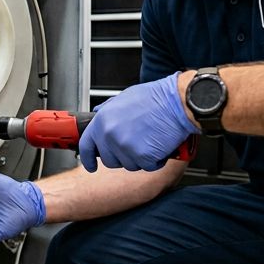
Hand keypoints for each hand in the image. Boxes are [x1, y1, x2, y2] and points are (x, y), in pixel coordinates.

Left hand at [79, 71, 198, 171]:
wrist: (176, 102)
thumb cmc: (155, 98)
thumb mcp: (124, 97)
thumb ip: (108, 109)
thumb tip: (98, 114)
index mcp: (103, 121)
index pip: (86, 147)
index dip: (88, 159)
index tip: (91, 165)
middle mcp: (111, 135)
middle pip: (109, 160)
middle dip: (121, 156)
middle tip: (135, 144)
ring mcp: (126, 147)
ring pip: (129, 165)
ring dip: (139, 157)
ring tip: (149, 139)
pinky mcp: (143, 157)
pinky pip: (147, 166)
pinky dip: (155, 160)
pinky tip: (159, 144)